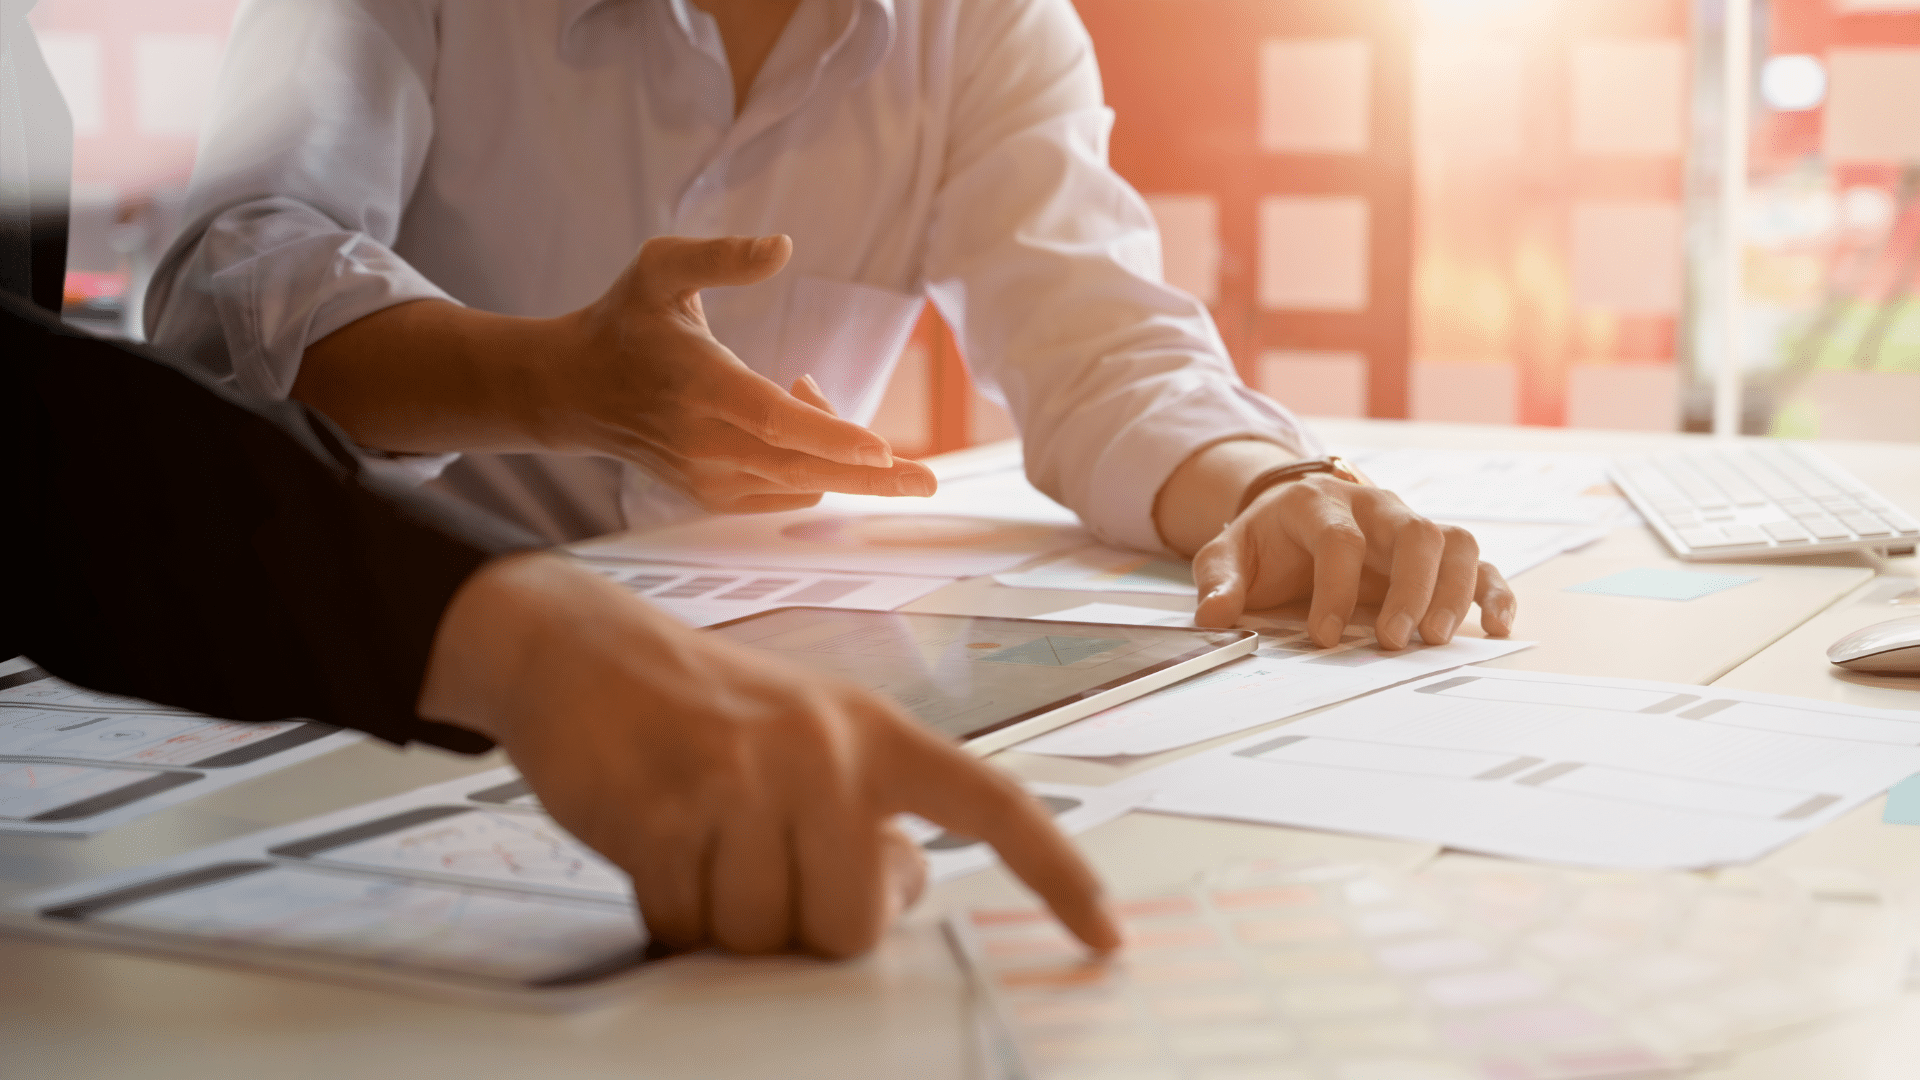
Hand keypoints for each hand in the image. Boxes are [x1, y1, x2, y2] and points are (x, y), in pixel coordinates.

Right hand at [419, 553, 1120, 957]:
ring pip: (764, 937)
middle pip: (853, 926)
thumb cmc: (705, 708)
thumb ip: (869, 811)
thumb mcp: (810, 737)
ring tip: (702, 842)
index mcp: (876, 731)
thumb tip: (902, 892)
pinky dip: (668, 912)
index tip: (1105, 937)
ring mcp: (747, 776)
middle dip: (801, 925)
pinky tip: (657, 847)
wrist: (582, 648)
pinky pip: (687, 926)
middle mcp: (826, 748)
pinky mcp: (670, 809)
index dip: (1055, 874)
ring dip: (725, 919)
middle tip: (756, 863)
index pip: (991, 805)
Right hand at [546, 234, 936, 512]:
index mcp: (699, 385)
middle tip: (929, 480)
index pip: (773, 421)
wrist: (574, 390)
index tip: (881, 450)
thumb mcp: (660, 267)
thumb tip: (784, 247)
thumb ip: (721, 256)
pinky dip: (812, 464)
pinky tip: (798, 411)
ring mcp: (708, 478)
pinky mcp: (714, 497)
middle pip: (801, 467)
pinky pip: (786, 492)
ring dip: (836, 448)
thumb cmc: (626, 320)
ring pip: (800, 482)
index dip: (829, 435)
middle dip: (870, 475)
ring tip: (810, 385)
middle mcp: (705, 442)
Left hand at [1154, 440, 1515, 648]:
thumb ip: (1220, 580)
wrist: (1292, 516)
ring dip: (1453, 591)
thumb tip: (1215, 615)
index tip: (1321, 636)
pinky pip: (1477, 563)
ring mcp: (1409, 527)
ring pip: (1454, 541)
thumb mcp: (1229, 555)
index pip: (1339, 539)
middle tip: (1394, 640)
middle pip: (1414, 532)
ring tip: (1436, 640)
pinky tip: (1495, 627)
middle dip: (1409, 590)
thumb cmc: (1265, 542)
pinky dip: (1493, 592)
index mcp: (1320, 504)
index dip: (1334, 588)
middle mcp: (1375, 508)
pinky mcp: (1435, 552)